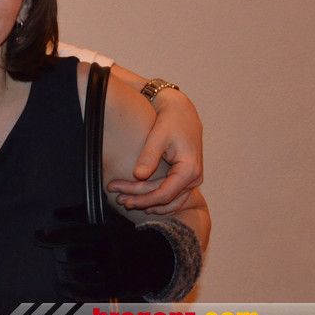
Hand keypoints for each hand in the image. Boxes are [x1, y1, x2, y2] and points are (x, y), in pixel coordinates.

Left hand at [35, 206, 173, 302]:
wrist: (155, 259)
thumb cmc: (124, 235)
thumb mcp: (106, 218)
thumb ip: (79, 213)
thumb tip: (54, 213)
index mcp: (108, 234)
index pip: (72, 235)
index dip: (51, 236)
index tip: (38, 235)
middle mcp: (111, 254)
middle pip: (71, 256)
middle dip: (57, 255)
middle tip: (54, 253)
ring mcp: (114, 275)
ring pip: (76, 276)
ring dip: (61, 272)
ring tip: (57, 268)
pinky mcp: (115, 291)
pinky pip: (86, 294)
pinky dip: (70, 290)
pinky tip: (62, 285)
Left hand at [108, 88, 202, 211]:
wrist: (182, 112)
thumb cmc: (171, 121)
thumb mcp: (158, 136)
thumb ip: (149, 156)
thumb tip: (139, 175)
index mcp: (189, 169)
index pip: (165, 194)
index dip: (144, 200)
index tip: (125, 201)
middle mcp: (195, 178)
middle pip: (166, 199)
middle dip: (142, 201)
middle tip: (119, 201)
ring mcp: (193, 179)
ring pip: (170, 200)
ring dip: (149, 203)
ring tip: (127, 202)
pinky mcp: (187, 177)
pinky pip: (173, 195)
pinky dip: (158, 200)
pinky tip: (142, 202)